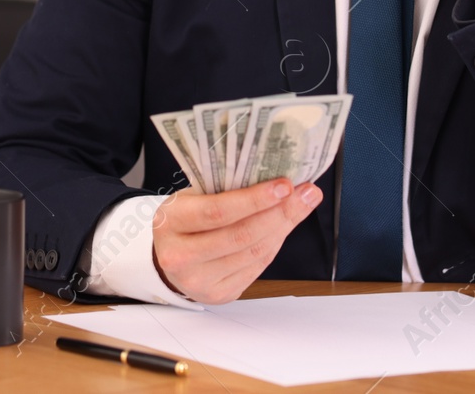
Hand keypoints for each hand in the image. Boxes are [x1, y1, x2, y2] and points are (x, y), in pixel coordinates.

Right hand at [151, 178, 322, 304]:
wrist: (168, 255)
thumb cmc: (184, 220)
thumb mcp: (192, 197)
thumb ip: (224, 190)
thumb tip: (274, 179)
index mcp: (170, 222)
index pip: (218, 211)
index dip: (254, 200)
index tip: (284, 185)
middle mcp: (180, 256)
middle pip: (241, 235)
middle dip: (280, 212)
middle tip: (305, 193)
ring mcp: (199, 280)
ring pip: (254, 253)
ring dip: (283, 227)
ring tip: (301, 205)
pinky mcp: (219, 294)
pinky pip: (256, 267)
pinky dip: (275, 243)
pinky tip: (284, 226)